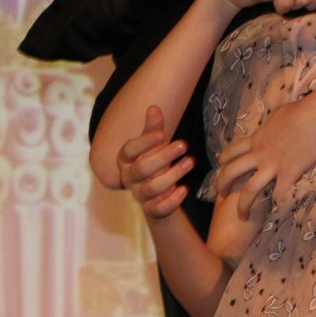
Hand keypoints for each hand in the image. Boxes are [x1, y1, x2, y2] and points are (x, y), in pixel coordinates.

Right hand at [116, 106, 192, 220]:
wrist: (158, 194)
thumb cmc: (155, 162)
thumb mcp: (155, 145)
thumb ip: (153, 128)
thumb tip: (154, 107)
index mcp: (125, 160)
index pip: (129, 150)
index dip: (144, 142)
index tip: (162, 133)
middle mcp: (129, 178)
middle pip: (141, 169)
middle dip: (162, 157)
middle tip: (184, 145)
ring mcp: (139, 195)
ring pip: (150, 189)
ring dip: (172, 176)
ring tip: (190, 162)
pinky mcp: (151, 210)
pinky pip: (158, 209)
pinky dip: (172, 201)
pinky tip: (185, 189)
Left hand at [214, 95, 315, 217]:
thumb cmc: (301, 110)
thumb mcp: (276, 115)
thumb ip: (269, 126)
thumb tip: (269, 127)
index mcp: (256, 139)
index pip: (231, 151)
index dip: (223, 161)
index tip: (222, 167)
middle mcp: (259, 154)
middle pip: (231, 172)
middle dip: (222, 185)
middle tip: (221, 195)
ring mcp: (273, 165)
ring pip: (249, 190)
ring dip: (242, 205)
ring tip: (242, 215)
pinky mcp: (289, 174)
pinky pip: (278, 195)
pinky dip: (276, 204)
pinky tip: (276, 209)